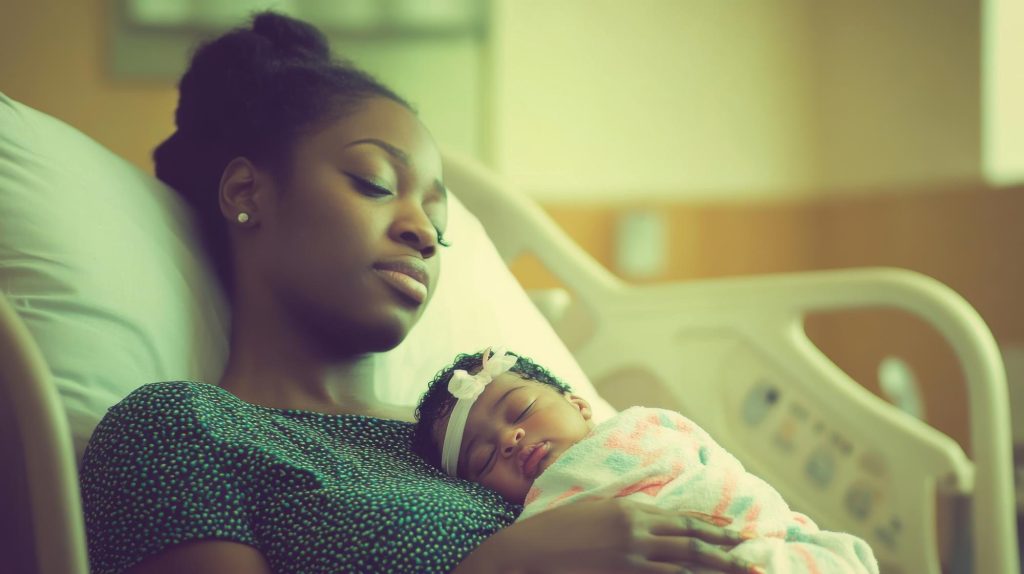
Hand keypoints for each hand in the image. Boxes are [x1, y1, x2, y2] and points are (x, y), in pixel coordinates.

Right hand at [458, 499, 764, 573]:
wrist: (525, 552)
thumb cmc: (556, 531)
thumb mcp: (596, 510)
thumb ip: (627, 513)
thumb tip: (654, 517)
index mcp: (632, 510)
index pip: (685, 519)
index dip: (716, 527)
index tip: (740, 532)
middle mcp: (637, 531)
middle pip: (694, 543)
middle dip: (728, 552)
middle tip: (756, 559)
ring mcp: (631, 557)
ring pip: (686, 566)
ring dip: (717, 571)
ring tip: (745, 573)